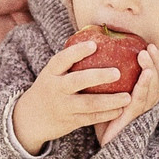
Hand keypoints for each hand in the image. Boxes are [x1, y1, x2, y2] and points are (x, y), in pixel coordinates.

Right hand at [10, 37, 133, 152]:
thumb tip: (97, 36)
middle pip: (77, 81)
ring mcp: (62, 106)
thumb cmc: (50, 88)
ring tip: (128, 96)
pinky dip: (107, 114)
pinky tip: (120, 109)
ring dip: (110, 101)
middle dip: (98, 76)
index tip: (94, 44)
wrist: (30, 118)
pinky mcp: (70, 122)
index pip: (62, 59)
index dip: (77, 52)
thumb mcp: (52, 73)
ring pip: (88, 104)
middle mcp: (55, 89)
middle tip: (118, 72)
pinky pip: (91, 118)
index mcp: (51, 73)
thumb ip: (70, 61)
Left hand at [92, 47, 158, 145]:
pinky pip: (140, 102)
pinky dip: (143, 87)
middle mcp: (146, 104)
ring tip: (145, 57)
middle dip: (157, 62)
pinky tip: (143, 76)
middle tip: (149, 47)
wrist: (101, 145)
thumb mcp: (108, 95)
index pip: (157, 77)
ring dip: (151, 71)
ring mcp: (141, 112)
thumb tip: (98, 52)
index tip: (149, 45)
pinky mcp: (132, 120)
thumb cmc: (104, 118)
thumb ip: (109, 78)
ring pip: (153, 90)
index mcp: (143, 97)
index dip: (157, 62)